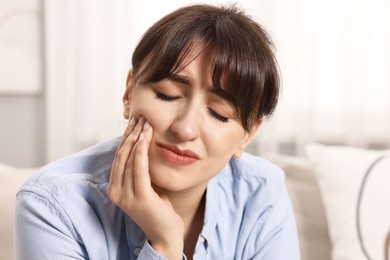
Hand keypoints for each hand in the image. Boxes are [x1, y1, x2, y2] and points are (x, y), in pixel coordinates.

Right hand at [106, 117, 183, 258]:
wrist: (165, 233)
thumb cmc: (158, 208)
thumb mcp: (145, 186)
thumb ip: (139, 171)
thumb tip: (141, 147)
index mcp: (114, 188)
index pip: (118, 157)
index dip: (125, 138)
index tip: (133, 122)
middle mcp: (116, 192)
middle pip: (121, 155)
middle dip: (130, 134)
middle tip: (140, 117)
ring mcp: (126, 196)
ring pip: (128, 158)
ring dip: (137, 138)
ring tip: (145, 123)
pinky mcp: (139, 198)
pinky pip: (139, 167)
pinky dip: (142, 149)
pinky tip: (147, 137)